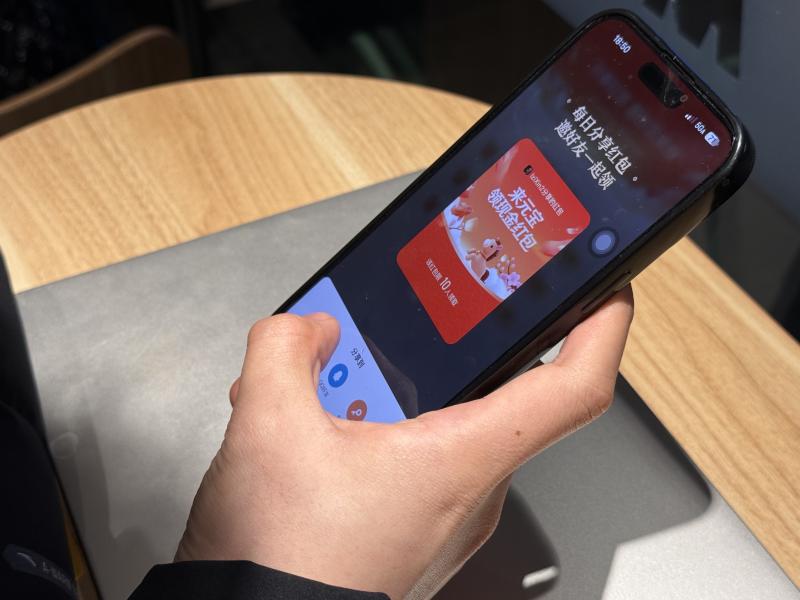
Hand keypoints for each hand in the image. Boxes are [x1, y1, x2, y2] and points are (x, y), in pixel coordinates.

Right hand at [176, 287, 632, 598]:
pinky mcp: (419, 529)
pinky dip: (390, 424)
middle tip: (443, 304)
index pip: (573, 386)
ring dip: (409, 386)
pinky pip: (424, 456)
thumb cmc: (286, 563)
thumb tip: (312, 329)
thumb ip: (285, 351)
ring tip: (349, 367)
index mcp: (462, 460)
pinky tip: (334, 419)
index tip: (609, 285)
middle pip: (507, 395)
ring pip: (453, 425)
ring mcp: (447, 516)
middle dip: (466, 343)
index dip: (603, 325)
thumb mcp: (267, 428)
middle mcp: (470, 493)